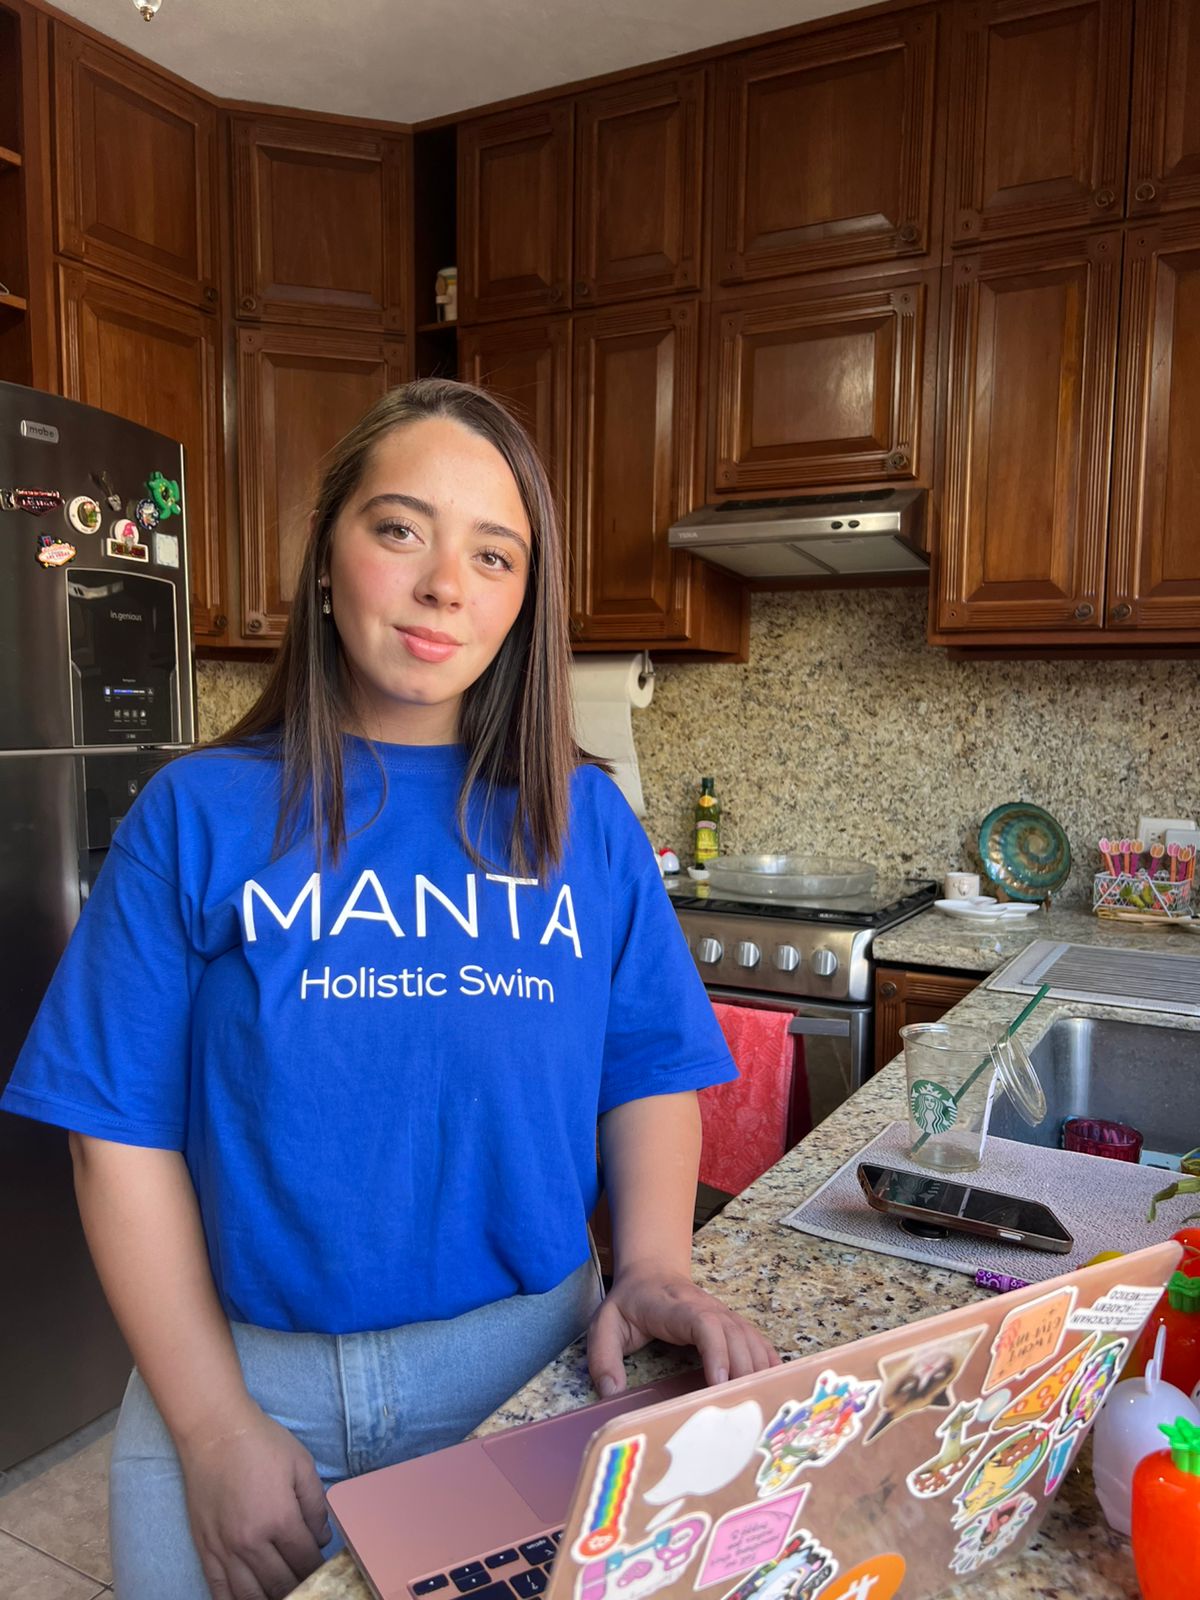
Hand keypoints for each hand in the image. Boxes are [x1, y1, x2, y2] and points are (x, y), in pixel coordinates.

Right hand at [178, 1406, 331, 1599]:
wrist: (215, 1432)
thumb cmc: (261, 1443)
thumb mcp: (302, 1464)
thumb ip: (316, 1506)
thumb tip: (321, 1539)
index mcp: (280, 1519)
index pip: (306, 1563)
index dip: (320, 1572)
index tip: (327, 1573)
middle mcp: (252, 1541)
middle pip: (281, 1585)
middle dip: (300, 1590)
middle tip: (310, 1587)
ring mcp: (225, 1549)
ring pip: (251, 1596)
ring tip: (284, 1595)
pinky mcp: (205, 1549)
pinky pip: (219, 1591)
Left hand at [587, 1263, 778, 1396]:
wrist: (651, 1271)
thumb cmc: (629, 1302)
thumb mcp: (603, 1324)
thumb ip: (603, 1356)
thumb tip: (611, 1393)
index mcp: (676, 1308)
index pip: (705, 1323)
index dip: (717, 1352)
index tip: (719, 1383)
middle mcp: (707, 1308)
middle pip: (735, 1336)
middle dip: (743, 1372)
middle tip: (741, 1411)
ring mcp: (724, 1315)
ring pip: (751, 1340)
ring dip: (759, 1371)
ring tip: (760, 1407)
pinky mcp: (733, 1325)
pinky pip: (758, 1343)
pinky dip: (769, 1364)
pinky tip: (774, 1388)